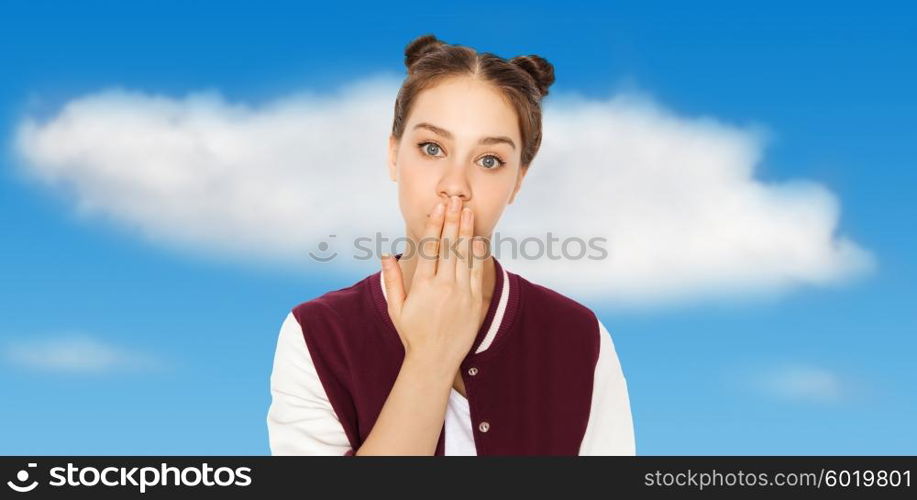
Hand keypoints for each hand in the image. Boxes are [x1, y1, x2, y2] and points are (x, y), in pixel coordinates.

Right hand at [381, 195, 486, 370]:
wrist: (435, 360)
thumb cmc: (412, 334)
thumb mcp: (396, 308)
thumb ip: (392, 280)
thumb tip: (386, 255)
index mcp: (423, 285)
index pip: (430, 247)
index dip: (435, 225)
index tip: (438, 208)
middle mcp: (443, 286)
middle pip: (449, 246)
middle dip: (452, 220)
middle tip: (455, 200)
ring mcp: (461, 293)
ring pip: (464, 255)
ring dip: (466, 231)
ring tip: (467, 212)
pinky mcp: (474, 300)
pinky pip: (476, 271)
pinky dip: (477, 253)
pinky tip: (477, 238)